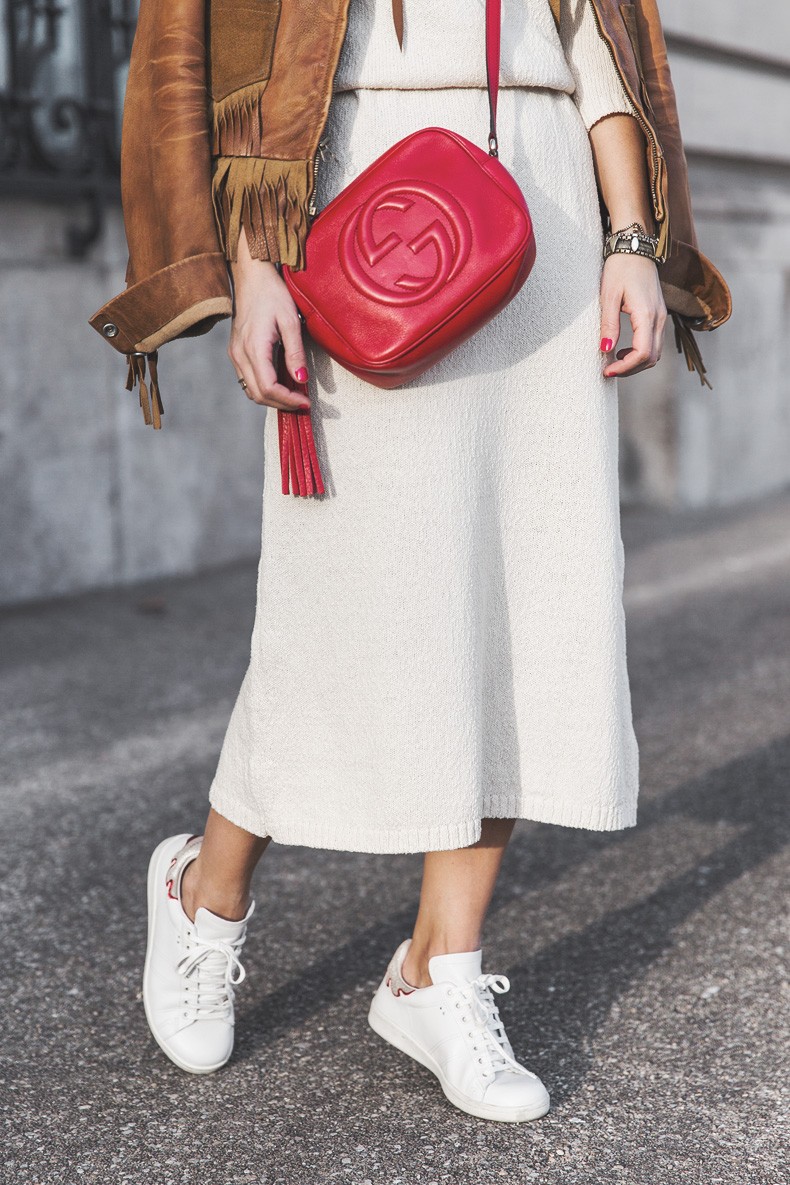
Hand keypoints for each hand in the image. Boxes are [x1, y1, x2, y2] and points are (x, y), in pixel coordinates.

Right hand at [228, 237, 309, 410]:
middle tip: (302, 403)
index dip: (288, 400)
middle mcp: (239, 354)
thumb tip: (301, 380)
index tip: (306, 402)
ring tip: (294, 396)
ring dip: (272, 399)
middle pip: (258, 394)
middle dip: (281, 404)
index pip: (269, 387)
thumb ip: (295, 353)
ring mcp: (235, 354)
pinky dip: (263, 388)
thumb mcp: (290, 321)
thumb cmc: (272, 293)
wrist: (251, 276)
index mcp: (254, 348)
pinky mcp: (235, 351)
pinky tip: (280, 384)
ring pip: (250, 390)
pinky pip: (247, 380)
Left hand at [599, 253, 666, 378]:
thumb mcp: (608, 296)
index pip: (642, 353)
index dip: (625, 367)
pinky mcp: (659, 315)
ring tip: (615, 362)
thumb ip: (609, 325)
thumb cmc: (620, 267)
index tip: (607, 370)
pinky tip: (624, 350)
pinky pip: (655, 342)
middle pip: (652, 358)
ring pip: (655, 353)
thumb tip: (606, 350)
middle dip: (630, 369)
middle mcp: (659, 318)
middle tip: (609, 370)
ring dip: (636, 363)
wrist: (636, 247)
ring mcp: (661, 317)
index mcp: (647, 314)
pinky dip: (641, 353)